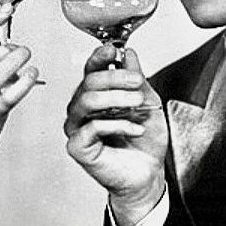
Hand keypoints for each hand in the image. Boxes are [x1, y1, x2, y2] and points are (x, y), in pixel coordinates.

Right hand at [64, 45, 167, 225]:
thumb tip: (128, 54)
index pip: (91, 70)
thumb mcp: (148, 103)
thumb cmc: (145, 143)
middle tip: (138, 83)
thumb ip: (137, 79)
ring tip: (138, 105)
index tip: (114, 51)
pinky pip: (91, 127)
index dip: (100, 57)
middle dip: (116, 79)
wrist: (148, 174)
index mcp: (97, 96)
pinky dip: (117, 125)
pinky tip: (134, 129)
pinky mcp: (78, 146)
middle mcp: (83, 110)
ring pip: (86, 101)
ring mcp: (77, 128)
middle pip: (88, 82)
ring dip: (116, 99)